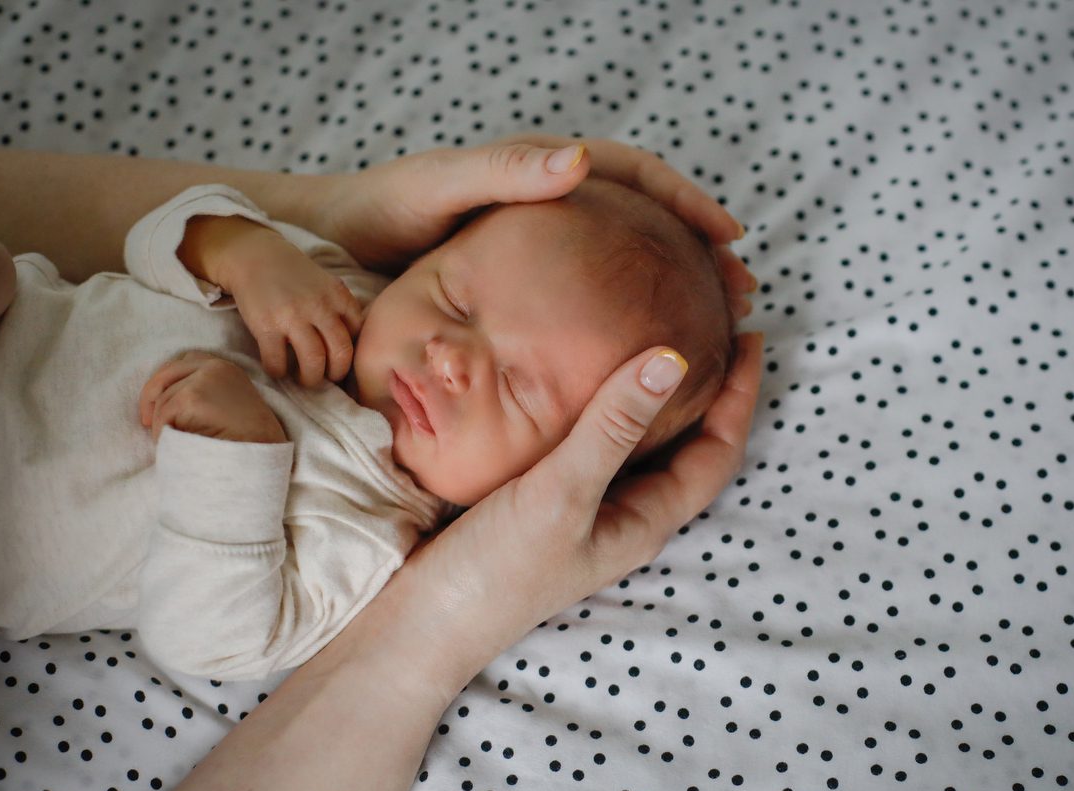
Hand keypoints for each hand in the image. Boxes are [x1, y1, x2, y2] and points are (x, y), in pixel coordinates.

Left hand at [139, 351, 287, 444]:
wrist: (263, 453)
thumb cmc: (249, 438)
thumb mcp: (232, 404)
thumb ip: (208, 392)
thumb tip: (166, 398)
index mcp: (227, 367)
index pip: (186, 360)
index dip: (167, 378)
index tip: (159, 399)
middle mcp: (215, 366)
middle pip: (166, 373)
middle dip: (150, 396)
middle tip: (146, 421)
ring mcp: (204, 379)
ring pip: (163, 399)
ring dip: (160, 423)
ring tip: (170, 441)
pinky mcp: (193, 397)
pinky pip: (164, 414)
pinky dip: (162, 432)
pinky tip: (173, 445)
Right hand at [179, 216, 363, 385]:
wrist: (254, 256)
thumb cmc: (294, 275)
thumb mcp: (326, 284)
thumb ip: (342, 307)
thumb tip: (356, 340)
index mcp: (338, 296)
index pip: (357, 334)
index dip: (351, 352)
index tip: (340, 359)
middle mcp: (319, 307)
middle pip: (341, 353)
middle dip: (337, 373)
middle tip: (327, 377)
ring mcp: (292, 317)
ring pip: (314, 363)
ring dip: (311, 379)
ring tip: (305, 379)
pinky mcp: (266, 327)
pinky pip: (278, 362)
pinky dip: (279, 373)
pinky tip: (278, 369)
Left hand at [311, 136, 755, 313]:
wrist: (334, 247)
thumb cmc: (382, 210)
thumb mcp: (443, 186)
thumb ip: (507, 173)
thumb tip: (582, 160)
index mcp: (544, 172)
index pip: (636, 176)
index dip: (686, 203)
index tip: (727, 236)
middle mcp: (553, 205)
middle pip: (644, 222)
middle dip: (695, 251)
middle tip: (738, 289)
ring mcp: (544, 249)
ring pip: (626, 261)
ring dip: (671, 286)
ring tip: (710, 321)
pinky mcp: (526, 286)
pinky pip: (593, 295)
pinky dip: (626, 315)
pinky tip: (640, 347)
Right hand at [389, 332, 762, 677]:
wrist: (419, 626)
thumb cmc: (495, 572)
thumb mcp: (559, 494)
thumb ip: (611, 428)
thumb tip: (672, 358)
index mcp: (645, 520)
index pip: (717, 452)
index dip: (740, 396)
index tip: (750, 335)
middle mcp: (625, 515)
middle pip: (690, 446)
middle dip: (710, 389)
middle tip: (714, 324)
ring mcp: (586, 509)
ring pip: (643, 443)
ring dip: (660, 394)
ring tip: (661, 338)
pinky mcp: (547, 499)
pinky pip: (596, 443)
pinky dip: (609, 406)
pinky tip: (587, 377)